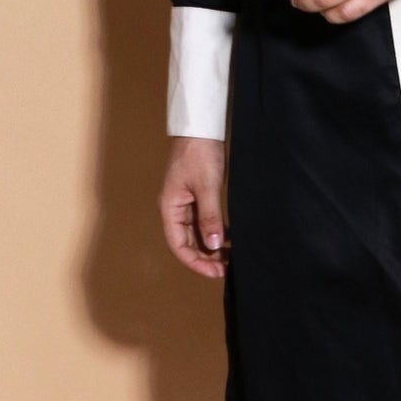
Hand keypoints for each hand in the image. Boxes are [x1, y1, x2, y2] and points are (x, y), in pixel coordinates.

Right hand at [158, 136, 227, 277]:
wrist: (201, 128)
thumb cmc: (199, 153)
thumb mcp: (206, 187)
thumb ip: (210, 216)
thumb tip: (213, 244)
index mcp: (170, 208)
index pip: (179, 246)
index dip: (196, 262)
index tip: (215, 272)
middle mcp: (175, 209)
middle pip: (188, 243)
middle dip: (206, 257)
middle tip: (227, 268)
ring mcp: (186, 203)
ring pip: (197, 233)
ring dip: (211, 246)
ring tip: (230, 257)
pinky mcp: (197, 196)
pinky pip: (204, 221)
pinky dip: (216, 232)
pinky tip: (230, 239)